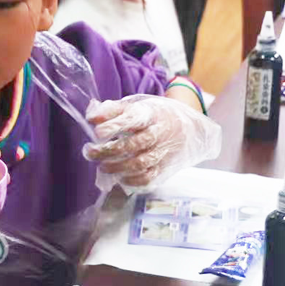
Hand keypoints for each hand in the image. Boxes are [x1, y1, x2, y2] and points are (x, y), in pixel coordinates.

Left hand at [83, 95, 221, 188]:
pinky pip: (149, 178)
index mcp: (152, 113)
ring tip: (102, 166)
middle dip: (108, 150)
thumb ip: (113, 109)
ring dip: (117, 167)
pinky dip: (132, 181)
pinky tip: (119, 177)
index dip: (114, 126)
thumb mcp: (138, 105)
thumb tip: (91, 117)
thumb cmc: (156, 116)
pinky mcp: (166, 168)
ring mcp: (165, 152)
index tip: (97, 132)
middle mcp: (160, 133)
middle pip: (134, 144)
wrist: (194, 130)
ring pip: (140, 164)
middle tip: (90, 152)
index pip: (133, 119)